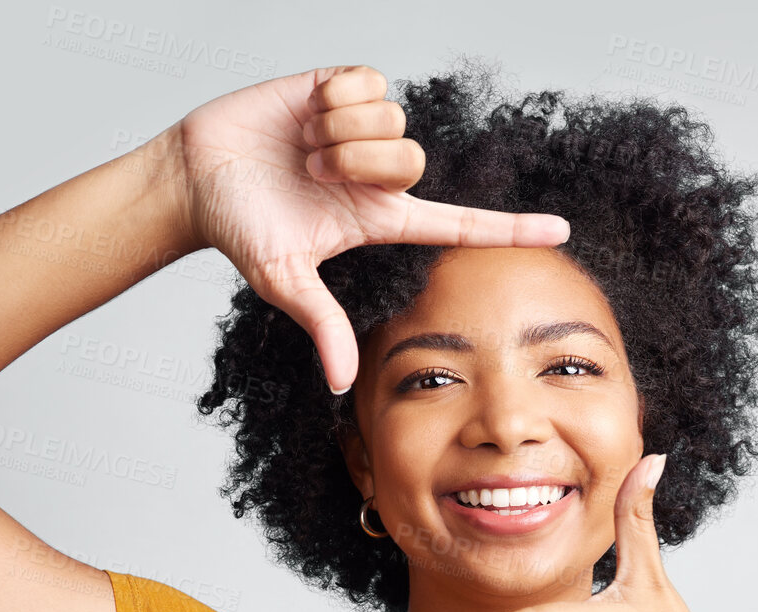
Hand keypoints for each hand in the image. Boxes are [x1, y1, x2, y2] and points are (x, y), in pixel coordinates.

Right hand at [175, 64, 570, 394]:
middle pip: (414, 159)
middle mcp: (380, 173)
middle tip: (315, 175)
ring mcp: (363, 128)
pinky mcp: (340, 86)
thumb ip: (322, 323)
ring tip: (303, 148)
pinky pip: (366, 82)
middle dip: (360, 164)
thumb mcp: (284, 280)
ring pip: (391, 119)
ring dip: (338, 134)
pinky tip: (304, 113)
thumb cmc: (240, 231)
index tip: (561, 230)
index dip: (509, 227)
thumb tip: (341, 383)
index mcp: (380, 218)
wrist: (196, 176)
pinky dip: (331, 99)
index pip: (459, 224)